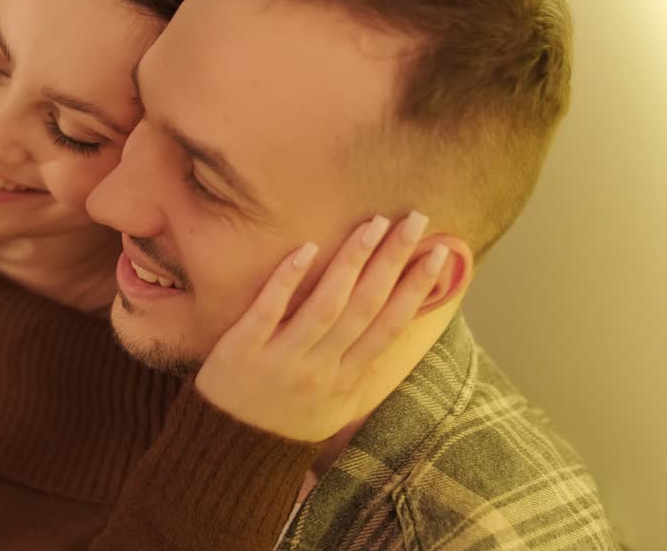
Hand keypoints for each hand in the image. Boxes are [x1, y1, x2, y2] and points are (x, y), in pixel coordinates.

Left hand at [194, 212, 447, 442]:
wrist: (229, 448)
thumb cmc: (285, 419)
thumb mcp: (335, 406)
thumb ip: (362, 368)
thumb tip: (399, 325)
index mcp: (347, 379)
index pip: (390, 325)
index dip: (417, 288)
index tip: (438, 252)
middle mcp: (322, 369)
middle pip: (366, 306)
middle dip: (394, 260)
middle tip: (415, 219)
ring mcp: (283, 359)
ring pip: (327, 305)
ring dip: (353, 261)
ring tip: (373, 223)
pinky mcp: (244, 349)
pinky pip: (270, 310)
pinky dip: (289, 279)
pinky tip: (307, 248)